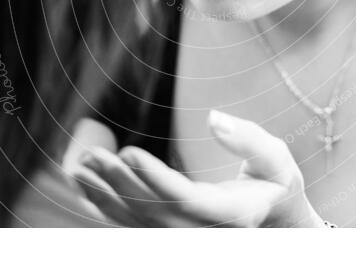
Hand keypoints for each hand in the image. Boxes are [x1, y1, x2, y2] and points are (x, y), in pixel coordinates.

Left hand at [71, 110, 324, 227]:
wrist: (275, 216)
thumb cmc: (274, 183)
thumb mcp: (275, 158)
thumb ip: (248, 139)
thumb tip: (214, 118)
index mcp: (230, 214)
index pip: (186, 199)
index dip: (156, 179)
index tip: (130, 153)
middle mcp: (203, 232)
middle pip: (154, 211)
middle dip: (120, 183)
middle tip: (93, 156)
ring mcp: (185, 236)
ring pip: (138, 221)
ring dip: (105, 195)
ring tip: (80, 167)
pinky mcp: (171, 231)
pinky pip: (133, 223)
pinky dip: (106, 204)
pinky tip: (86, 184)